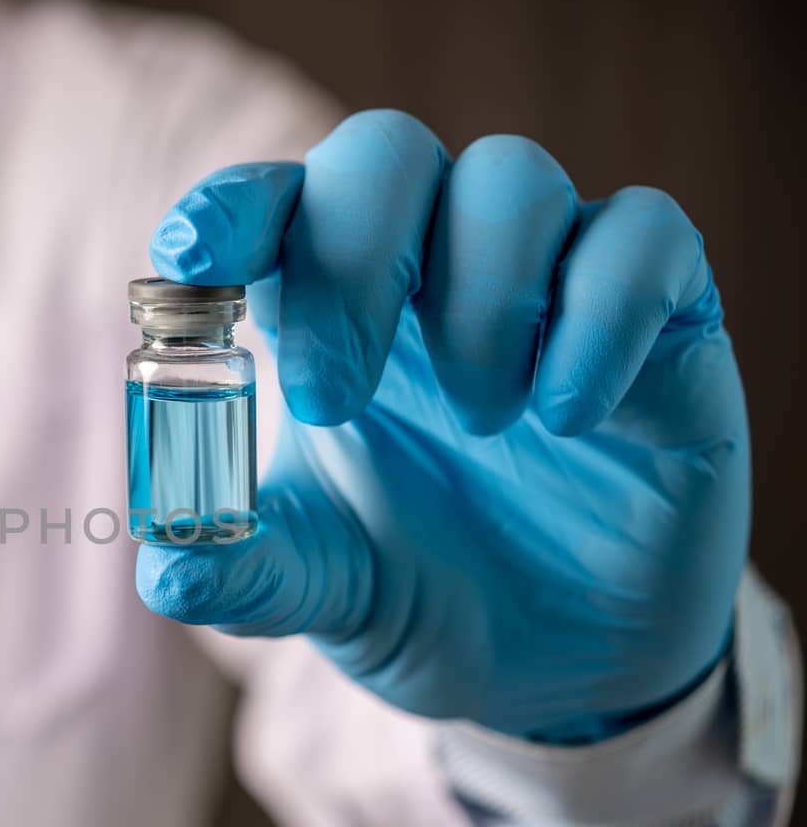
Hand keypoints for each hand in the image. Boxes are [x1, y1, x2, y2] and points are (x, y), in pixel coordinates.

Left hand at [139, 110, 747, 740]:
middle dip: (350, 258)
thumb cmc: (415, 592)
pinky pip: (645, 241)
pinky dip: (599, 316)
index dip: (229, 209)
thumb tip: (166, 573)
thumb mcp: (317, 589)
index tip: (189, 260)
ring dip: (477, 299)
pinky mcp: (659, 320)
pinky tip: (567, 417)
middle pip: (384, 154)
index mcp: (325, 312)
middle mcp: (427, 272)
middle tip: (334, 399)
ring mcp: (544, 284)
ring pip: (510, 178)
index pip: (272, 204)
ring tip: (478, 424)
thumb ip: (243, 570)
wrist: (554, 672)